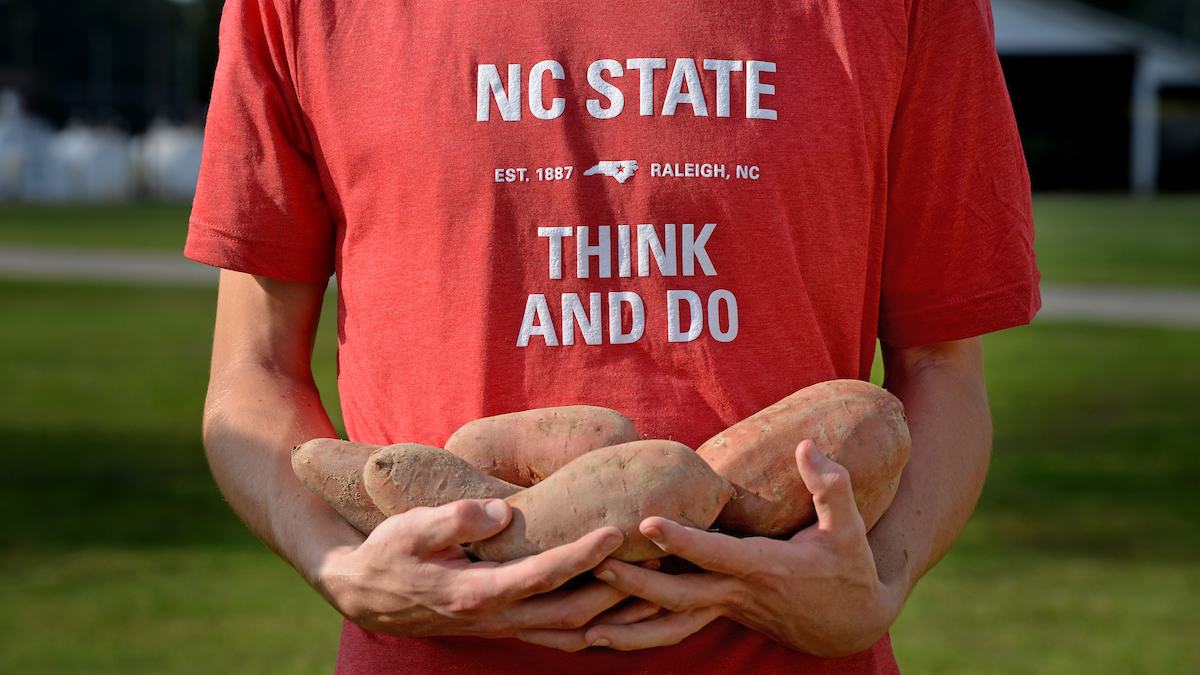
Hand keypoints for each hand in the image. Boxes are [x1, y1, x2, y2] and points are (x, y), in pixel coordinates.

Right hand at [314, 498, 640, 650]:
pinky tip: (620, 610)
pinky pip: (559, 636)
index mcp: (476, 591)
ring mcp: (504, 627)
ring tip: (655, 591)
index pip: (543, 574)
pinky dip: (594, 627)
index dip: (584, 555)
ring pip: (572, 633)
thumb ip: (454, 520)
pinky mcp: (506, 626)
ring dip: (614, 617)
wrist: (364, 592)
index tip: (618, 530)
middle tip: (655, 561)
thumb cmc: (389, 552)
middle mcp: (497, 617)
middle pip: (573, 613)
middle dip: (618, 590)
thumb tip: (502, 512)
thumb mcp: (409, 528)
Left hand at [584, 440, 904, 655]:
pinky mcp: (720, 615)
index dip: (682, 541)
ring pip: (672, 624)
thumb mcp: (850, 528)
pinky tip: (605, 632)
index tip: (645, 525)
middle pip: (679, 594)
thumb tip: (805, 445)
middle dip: (636, 583)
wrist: (851, 622)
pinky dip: (641, 634)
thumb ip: (831, 487)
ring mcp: (727, 609)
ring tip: (584, 627)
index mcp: (766, 567)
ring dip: (629, 626)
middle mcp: (740, 593)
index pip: (716, 553)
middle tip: (593, 565)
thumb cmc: (849, 568)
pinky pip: (675, 628)